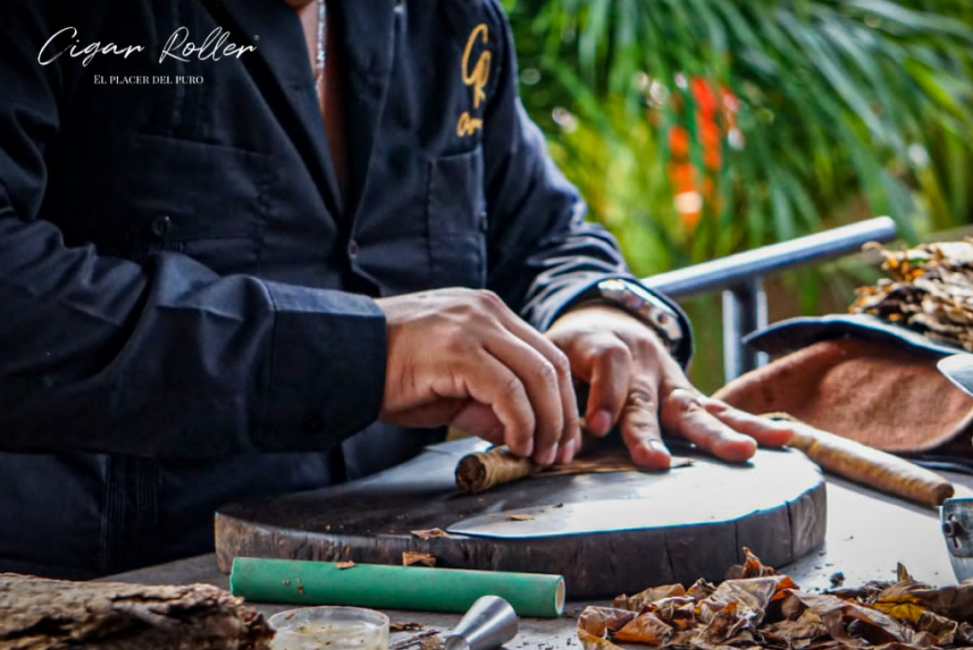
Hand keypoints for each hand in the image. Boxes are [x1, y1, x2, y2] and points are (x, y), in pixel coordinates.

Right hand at [375, 288, 579, 464]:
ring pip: (538, 376)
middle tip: (559, 453)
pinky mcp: (460, 349)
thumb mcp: (451, 386)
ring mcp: (475, 326)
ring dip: (547, 423)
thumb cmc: (389, 372)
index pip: (546, 354)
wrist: (341, 357)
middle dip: (563, 414)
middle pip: (552, 364)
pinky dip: (521, 422)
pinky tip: (516, 444)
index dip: (563, 400)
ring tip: (540, 455)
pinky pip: (508, 390)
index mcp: (488, 313)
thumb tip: (523, 434)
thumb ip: (489, 403)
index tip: (561, 437)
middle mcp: (487, 311)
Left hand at [545, 304, 793, 467]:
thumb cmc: (573, 350)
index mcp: (600, 344)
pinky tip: (783, 438)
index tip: (597, 425)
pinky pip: (719, 409)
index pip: (606, 362)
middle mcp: (641, 360)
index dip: (604, 392)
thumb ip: (557, 391)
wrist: (606, 319)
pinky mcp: (687, 393)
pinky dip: (749, 424)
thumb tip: (550, 441)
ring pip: (691, 406)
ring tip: (745, 451)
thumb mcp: (555, 356)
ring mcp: (669, 378)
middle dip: (649, 430)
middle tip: (655, 461)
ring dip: (716, 433)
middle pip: (646, 395)